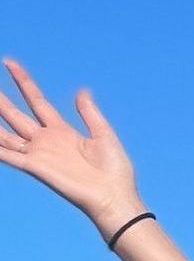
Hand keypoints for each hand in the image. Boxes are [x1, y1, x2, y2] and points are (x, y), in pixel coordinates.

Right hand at [0, 59, 143, 236]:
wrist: (115, 197)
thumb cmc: (115, 172)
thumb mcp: (104, 135)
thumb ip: (90, 114)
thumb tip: (82, 92)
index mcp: (62, 131)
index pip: (37, 101)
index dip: (24, 82)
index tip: (10, 63)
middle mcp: (46, 141)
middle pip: (15, 115)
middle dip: (1, 100)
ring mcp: (39, 154)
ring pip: (6, 133)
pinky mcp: (36, 168)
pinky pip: (9, 155)